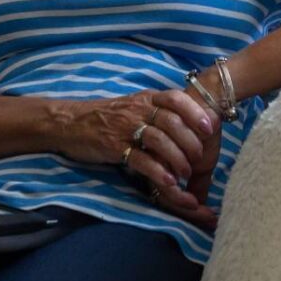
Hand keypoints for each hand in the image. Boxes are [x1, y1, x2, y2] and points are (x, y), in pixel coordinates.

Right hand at [56, 89, 220, 229]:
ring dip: (178, 157)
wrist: (70, 123)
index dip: (195, 112)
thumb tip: (189, 120)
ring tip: (187, 174)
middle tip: (201, 158)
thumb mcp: (134, 105)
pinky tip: (169, 182)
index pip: (175, 98)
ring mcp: (125, 128)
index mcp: (146, 98)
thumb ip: (158, 110)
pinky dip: (157, 171)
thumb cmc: (107, 116)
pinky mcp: (115, 147)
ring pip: (159, 140)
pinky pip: (141, 159)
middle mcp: (138, 110)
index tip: (210, 127)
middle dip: (191, 141)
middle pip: (172, 121)